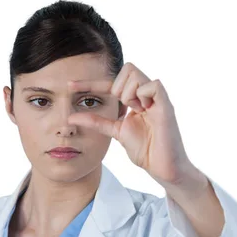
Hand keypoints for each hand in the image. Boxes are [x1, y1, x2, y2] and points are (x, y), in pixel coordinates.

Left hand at [66, 62, 196, 185]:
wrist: (162, 167)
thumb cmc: (145, 150)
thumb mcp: (115, 132)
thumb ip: (96, 122)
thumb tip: (71, 118)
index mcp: (136, 100)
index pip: (110, 84)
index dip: (89, 83)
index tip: (69, 85)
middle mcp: (147, 95)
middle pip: (127, 69)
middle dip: (117, 87)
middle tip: (123, 107)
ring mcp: (157, 99)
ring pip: (136, 75)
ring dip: (128, 94)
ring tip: (135, 110)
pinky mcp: (166, 105)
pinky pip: (152, 85)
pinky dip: (143, 96)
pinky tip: (144, 110)